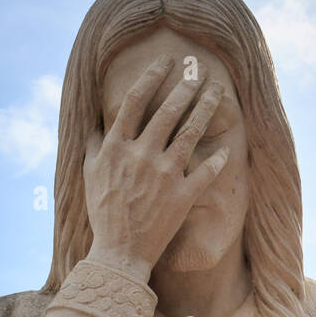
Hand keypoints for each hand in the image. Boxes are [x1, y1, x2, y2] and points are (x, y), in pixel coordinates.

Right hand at [83, 56, 229, 282]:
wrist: (119, 254)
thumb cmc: (103, 214)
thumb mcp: (89, 175)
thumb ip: (94, 145)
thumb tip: (97, 122)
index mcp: (117, 147)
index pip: (136, 101)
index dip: (152, 77)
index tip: (166, 62)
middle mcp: (141, 155)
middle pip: (168, 110)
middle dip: (186, 86)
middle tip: (199, 70)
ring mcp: (163, 175)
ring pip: (190, 133)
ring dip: (206, 108)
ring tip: (217, 91)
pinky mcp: (181, 197)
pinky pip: (205, 172)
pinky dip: (217, 160)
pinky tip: (225, 149)